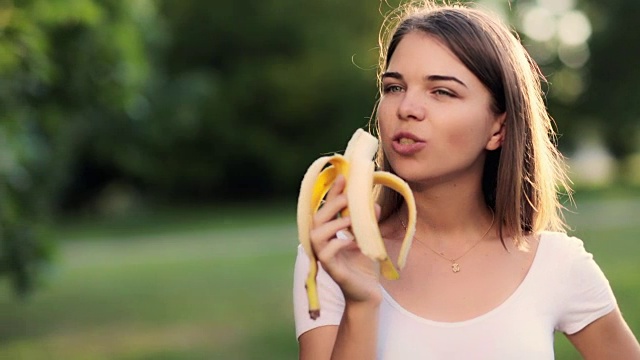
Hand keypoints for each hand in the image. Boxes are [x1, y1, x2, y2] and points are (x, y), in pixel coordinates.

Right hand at [309, 174, 382, 304]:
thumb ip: (369, 222)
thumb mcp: (369, 239)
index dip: (332, 192)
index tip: (343, 176)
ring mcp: (324, 257)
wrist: (368, 293)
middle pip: (317, 218)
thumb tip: (374, 204)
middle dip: (331, 205)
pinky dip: (338, 244)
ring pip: (316, 234)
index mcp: (329, 233)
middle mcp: (322, 243)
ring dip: (333, 224)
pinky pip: (327, 254)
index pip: (326, 208)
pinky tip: (351, 242)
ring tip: (350, 220)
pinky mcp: (331, 270)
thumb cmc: (365, 266)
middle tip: (347, 197)